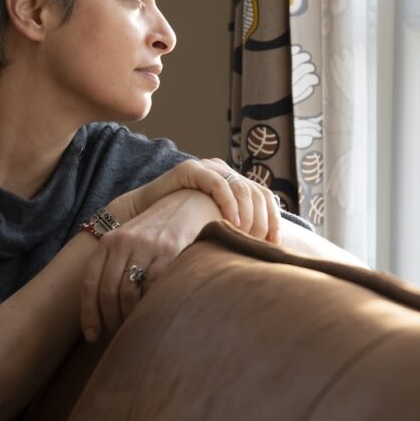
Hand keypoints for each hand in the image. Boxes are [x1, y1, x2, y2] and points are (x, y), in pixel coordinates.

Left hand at [80, 189, 219, 342]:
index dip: (88, 314)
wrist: (188, 203)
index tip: (92, 336)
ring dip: (129, 317)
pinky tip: (153, 313)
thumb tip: (104, 310)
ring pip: (127, 292)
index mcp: (109, 241)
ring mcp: (147, 246)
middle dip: (110, 320)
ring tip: (135, 327)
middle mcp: (124, 241)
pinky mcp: (170, 250)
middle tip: (119, 335)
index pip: (90, 282)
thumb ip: (115, 265)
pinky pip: (153, 287)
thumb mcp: (130, 241)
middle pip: (108, 292)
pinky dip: (150, 305)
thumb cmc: (157, 231)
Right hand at [129, 158, 280, 242]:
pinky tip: (230, 222)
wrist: (144, 214)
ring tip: (245, 234)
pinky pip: (217, 184)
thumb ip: (234, 230)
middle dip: (262, 219)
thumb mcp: (214, 226)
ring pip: (241, 187)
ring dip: (248, 213)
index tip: (275, 242)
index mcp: (234, 183)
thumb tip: (263, 252)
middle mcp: (224, 171)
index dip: (274, 218)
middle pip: (256, 192)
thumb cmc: (180, 224)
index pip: (264, 196)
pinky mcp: (191, 169)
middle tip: (258, 242)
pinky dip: (228, 203)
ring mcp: (208, 168)